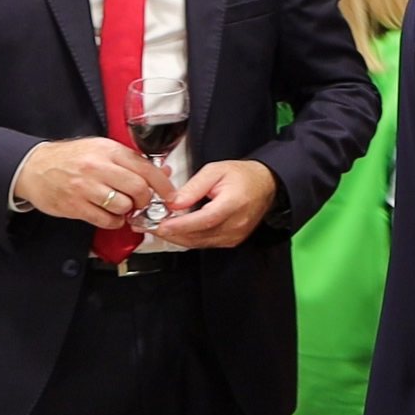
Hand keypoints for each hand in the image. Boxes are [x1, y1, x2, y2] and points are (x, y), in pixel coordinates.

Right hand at [13, 138, 177, 228]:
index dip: (164, 184)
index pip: (146, 168)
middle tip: (142, 201)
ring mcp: (85, 188)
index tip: (171, 195)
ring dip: (128, 211)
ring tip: (122, 206)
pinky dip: (114, 221)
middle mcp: (98, 168)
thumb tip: (163, 172)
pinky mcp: (75, 206)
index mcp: (109, 150)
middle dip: (145, 199)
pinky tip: (109, 215)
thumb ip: (131, 161)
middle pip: (138, 188)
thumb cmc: (70, 158)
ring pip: (123, 206)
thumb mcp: (101, 149)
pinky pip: (105, 219)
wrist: (33, 167)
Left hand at [151, 160, 277, 248]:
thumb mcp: (215, 170)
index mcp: (234, 203)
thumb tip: (174, 203)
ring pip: (197, 242)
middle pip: (198, 235)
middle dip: (170, 232)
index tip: (161, 225)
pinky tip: (177, 229)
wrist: (265, 185)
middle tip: (149, 225)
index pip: (205, 219)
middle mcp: (236, 223)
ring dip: (177, 236)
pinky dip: (188, 237)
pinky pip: (204, 243)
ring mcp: (234, 235)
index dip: (180, 225)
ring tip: (159, 225)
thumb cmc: (243, 176)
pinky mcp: (231, 240)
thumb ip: (193, 187)